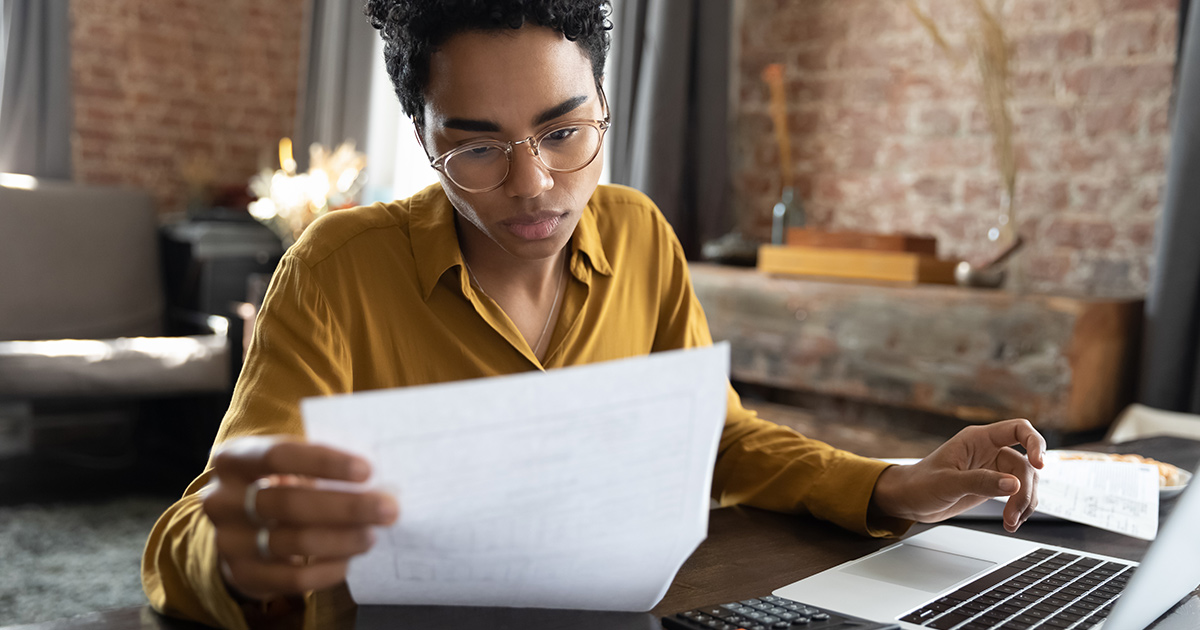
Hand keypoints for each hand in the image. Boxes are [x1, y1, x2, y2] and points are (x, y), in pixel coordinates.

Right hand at [201, 436, 398, 600]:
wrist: (241, 530)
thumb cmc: (278, 484)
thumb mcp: (287, 466)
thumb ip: (320, 464)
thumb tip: (379, 473)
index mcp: (234, 460)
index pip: (278, 455)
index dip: (324, 462)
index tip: (366, 470)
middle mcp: (222, 500)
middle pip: (290, 503)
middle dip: (346, 506)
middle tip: (387, 509)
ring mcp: (228, 540)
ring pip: (294, 542)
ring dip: (342, 539)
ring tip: (372, 534)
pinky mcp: (242, 575)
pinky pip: (292, 579)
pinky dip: (327, 570)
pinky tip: (349, 560)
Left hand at [871, 419, 1045, 532]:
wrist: (909, 501)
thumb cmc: (920, 485)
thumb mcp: (947, 483)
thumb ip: (980, 482)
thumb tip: (1012, 484)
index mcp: (977, 439)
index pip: (1018, 429)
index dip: (1035, 443)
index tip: (1039, 464)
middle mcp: (989, 451)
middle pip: (1025, 464)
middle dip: (1024, 491)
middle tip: (1013, 514)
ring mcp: (993, 469)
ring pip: (1025, 481)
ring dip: (1024, 503)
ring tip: (1011, 522)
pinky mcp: (993, 486)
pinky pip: (1018, 494)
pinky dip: (1020, 508)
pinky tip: (1012, 522)